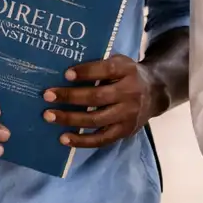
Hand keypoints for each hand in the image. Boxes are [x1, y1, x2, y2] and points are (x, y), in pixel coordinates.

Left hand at [41, 56, 165, 149]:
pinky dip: (81, 140)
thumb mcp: (120, 63)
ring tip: (49, 116)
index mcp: (127, 71)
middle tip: (47, 95)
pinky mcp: (124, 131)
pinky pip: (101, 139)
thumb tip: (63, 70)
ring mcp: (128, 114)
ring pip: (96, 119)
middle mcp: (130, 93)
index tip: (66, 74)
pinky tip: (64, 138)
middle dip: (70, 96)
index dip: (86, 72)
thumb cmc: (128, 75)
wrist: (156, 93)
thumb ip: (100, 64)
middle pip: (97, 97)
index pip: (106, 70)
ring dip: (70, 119)